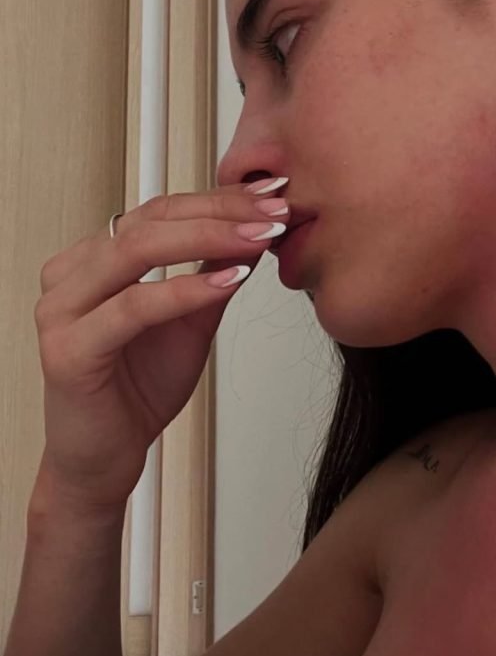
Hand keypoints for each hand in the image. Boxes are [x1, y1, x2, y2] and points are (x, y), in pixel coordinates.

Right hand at [31, 182, 289, 511]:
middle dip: (220, 212)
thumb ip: (216, 272)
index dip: (218, 198)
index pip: (160, 210)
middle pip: (150, 221)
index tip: (270, 196)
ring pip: (137, 252)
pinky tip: (228, 282)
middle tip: (273, 212)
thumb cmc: (137, 389)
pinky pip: (133, 307)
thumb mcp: (192, 319)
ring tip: (259, 237)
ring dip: (207, 239)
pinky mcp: (68, 349)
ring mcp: (62, 310)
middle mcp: (71, 275)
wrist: (105, 460)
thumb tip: (257, 229)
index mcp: (95, 259)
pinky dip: (184, 290)